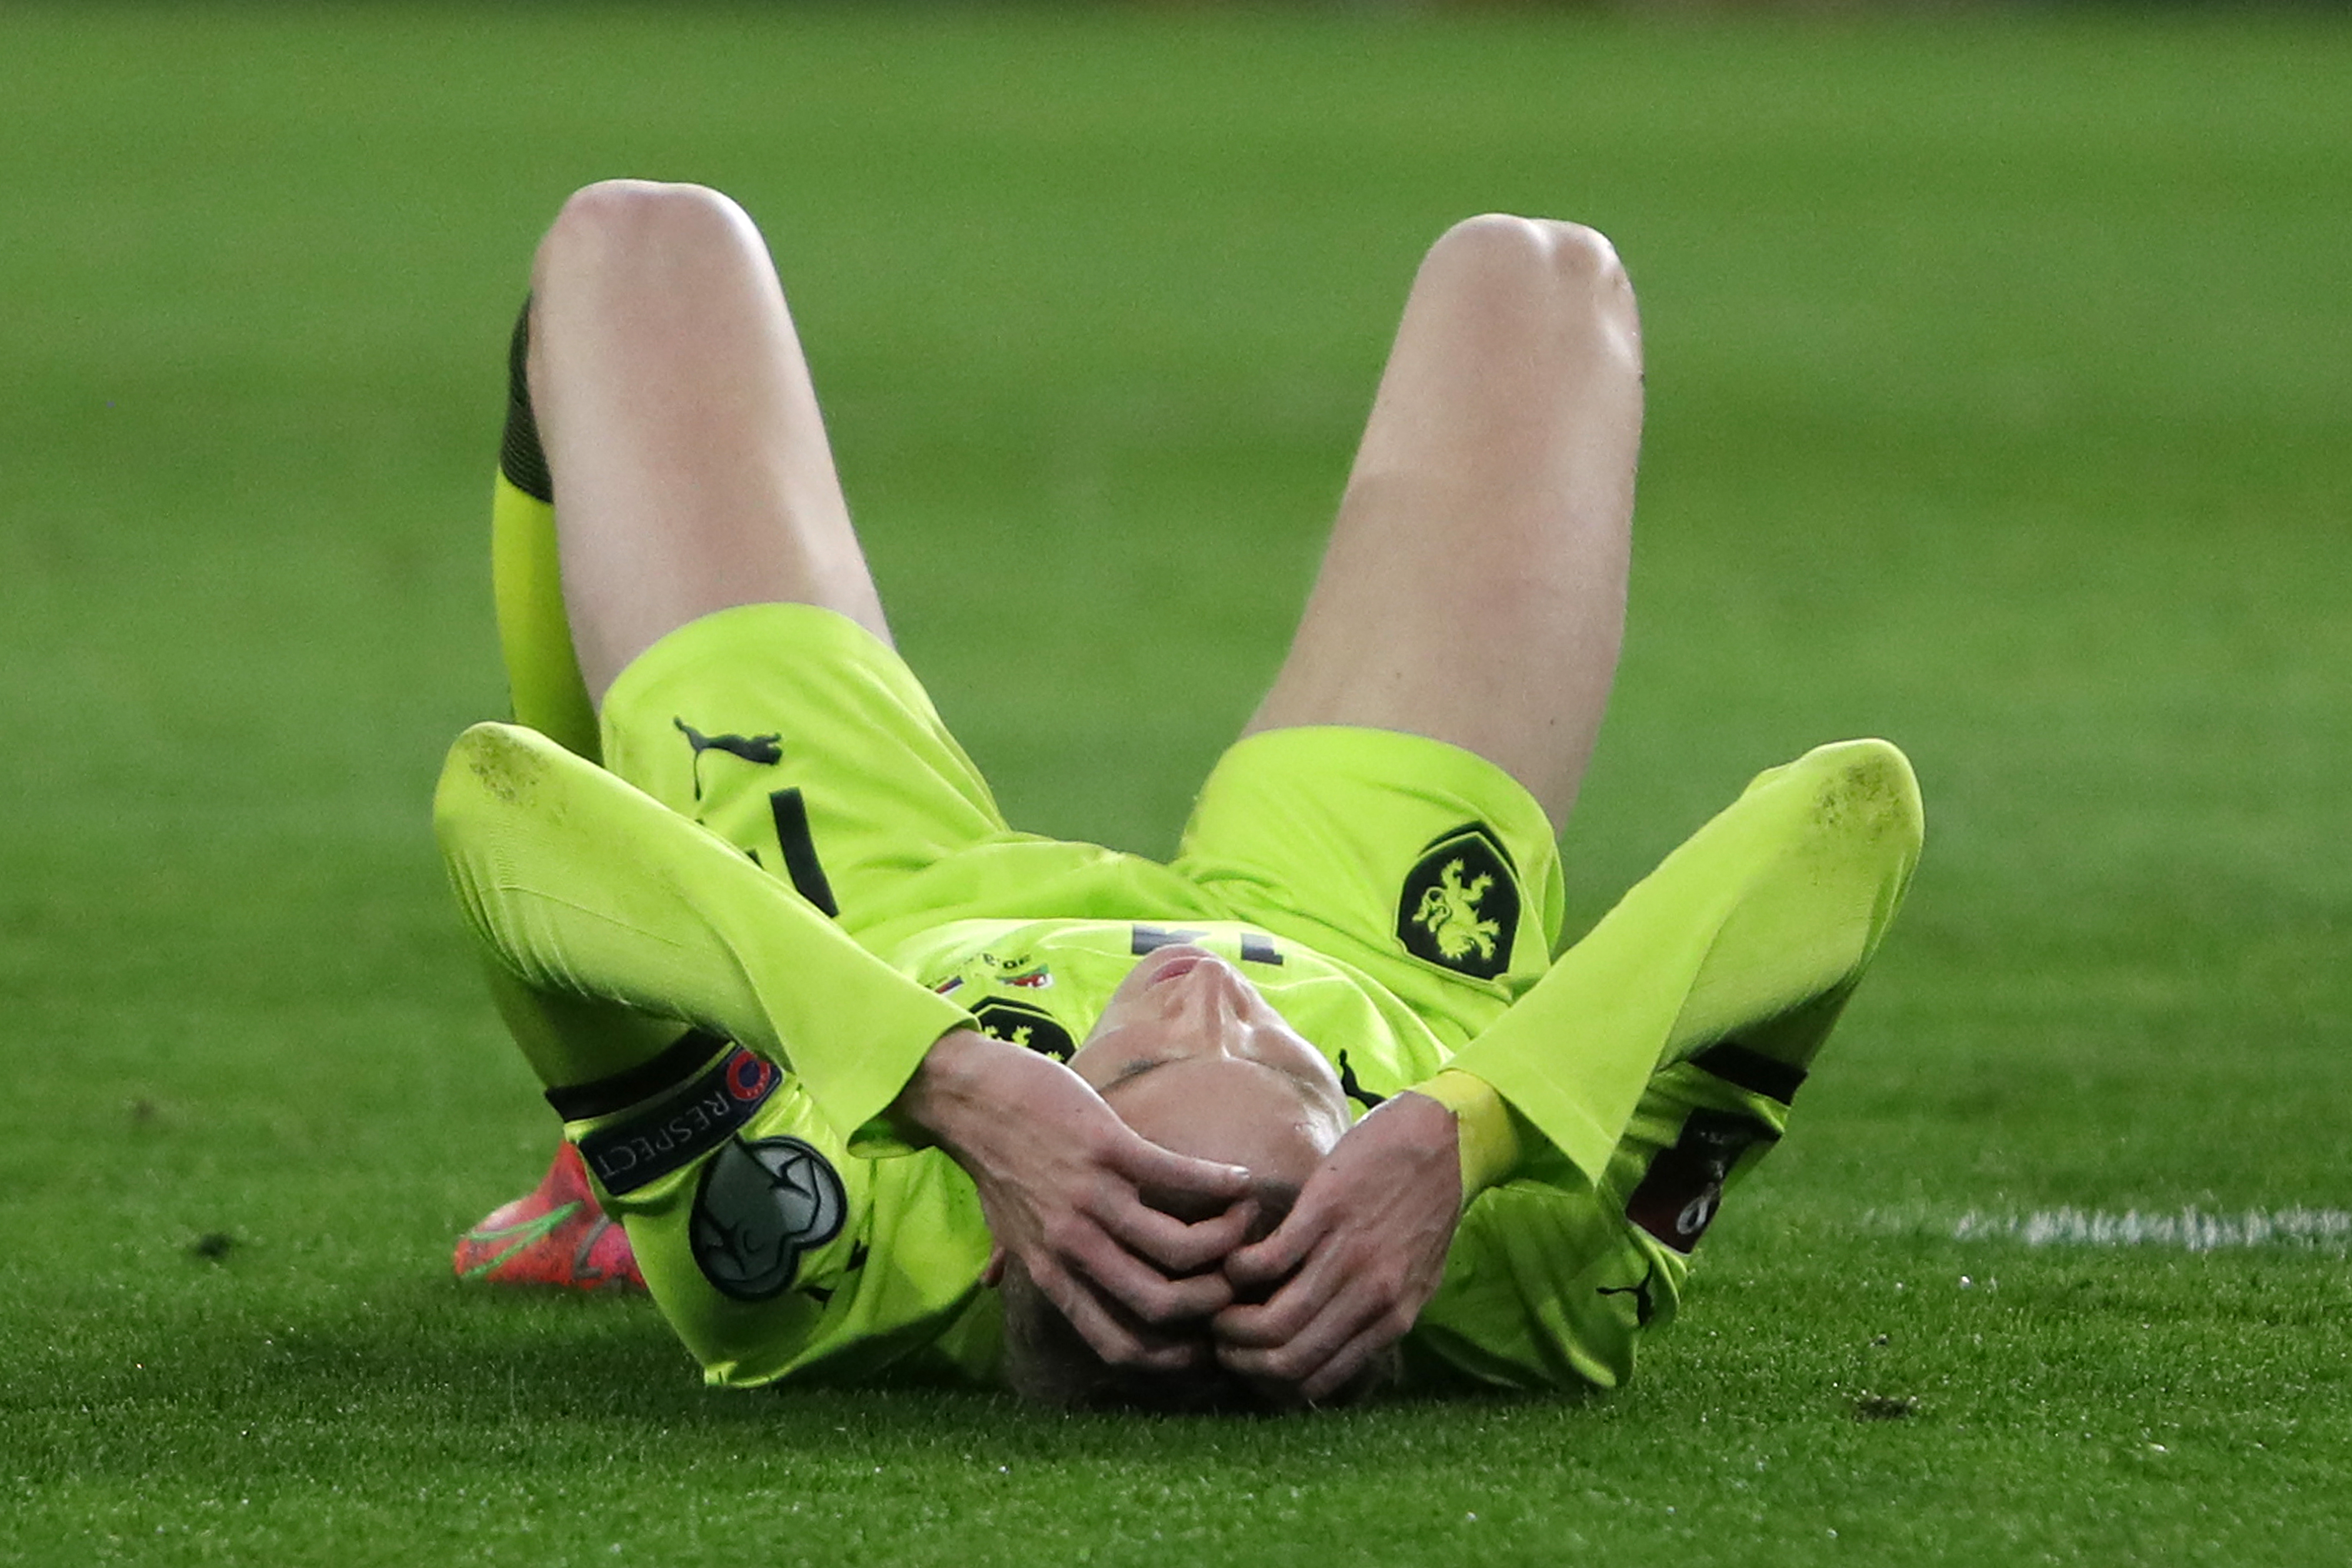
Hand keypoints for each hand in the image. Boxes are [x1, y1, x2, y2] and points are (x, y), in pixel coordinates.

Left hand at [891, 1029, 1253, 1369]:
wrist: (967, 1097)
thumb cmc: (989, 1158)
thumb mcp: (998, 1223)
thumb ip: (1011, 1259)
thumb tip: (991, 1286)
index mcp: (1054, 1272)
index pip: (1119, 1342)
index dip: (1173, 1356)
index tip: (1205, 1340)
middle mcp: (1073, 1246)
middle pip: (1161, 1305)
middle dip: (1212, 1300)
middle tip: (1236, 1276)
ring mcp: (1090, 1198)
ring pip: (1179, 1248)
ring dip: (1227, 1237)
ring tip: (1245, 1219)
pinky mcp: (1106, 1148)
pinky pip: (1179, 1179)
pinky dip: (1222, 1184)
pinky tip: (1240, 1180)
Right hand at [1212, 1091, 1460, 1401]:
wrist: (1438, 1139)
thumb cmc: (1424, 1207)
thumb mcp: (1416, 1278)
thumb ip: (1380, 1317)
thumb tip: (1340, 1354)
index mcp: (1393, 1317)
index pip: (1319, 1380)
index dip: (1271, 1382)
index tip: (1250, 1363)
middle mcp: (1372, 1296)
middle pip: (1290, 1359)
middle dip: (1243, 1359)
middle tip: (1221, 1339)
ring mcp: (1349, 1255)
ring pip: (1276, 1321)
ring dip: (1232, 1319)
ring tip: (1218, 1303)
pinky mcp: (1325, 1212)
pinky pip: (1269, 1261)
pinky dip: (1240, 1269)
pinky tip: (1236, 1258)